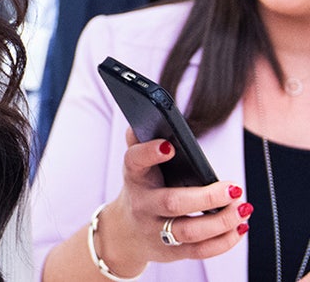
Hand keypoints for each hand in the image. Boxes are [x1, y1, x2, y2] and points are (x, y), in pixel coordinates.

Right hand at [93, 130, 250, 275]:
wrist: (125, 232)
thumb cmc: (142, 188)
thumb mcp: (137, 166)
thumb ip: (141, 142)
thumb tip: (145, 117)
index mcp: (135, 176)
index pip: (135, 161)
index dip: (150, 153)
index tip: (170, 146)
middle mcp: (143, 204)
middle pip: (172, 203)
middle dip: (206, 197)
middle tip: (234, 188)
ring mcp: (155, 230)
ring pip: (189, 231)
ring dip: (221, 221)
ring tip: (243, 208)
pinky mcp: (171, 251)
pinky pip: (200, 251)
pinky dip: (224, 241)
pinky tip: (240, 227)